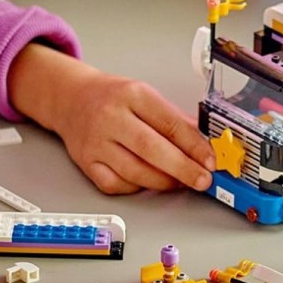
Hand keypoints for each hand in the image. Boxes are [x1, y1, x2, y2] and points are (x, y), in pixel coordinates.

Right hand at [9, 43, 214, 194]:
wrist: (71, 98)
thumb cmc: (113, 97)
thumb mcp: (146, 95)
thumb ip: (174, 118)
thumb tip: (203, 141)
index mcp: (134, 95)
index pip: (170, 123)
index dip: (194, 146)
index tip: (211, 160)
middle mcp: (112, 118)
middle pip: (152, 149)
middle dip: (183, 168)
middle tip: (203, 180)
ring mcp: (96, 142)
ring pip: (134, 171)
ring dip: (163, 181)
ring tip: (181, 182)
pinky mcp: (85, 162)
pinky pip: (114, 184)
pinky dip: (136, 187)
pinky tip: (149, 182)